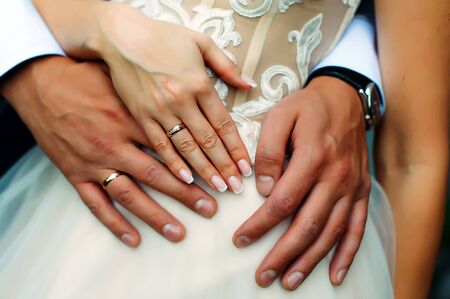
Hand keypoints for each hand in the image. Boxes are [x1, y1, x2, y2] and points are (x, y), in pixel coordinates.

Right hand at [0, 56, 218, 246]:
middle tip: (210, 208)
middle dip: (186, 194)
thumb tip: (183, 106)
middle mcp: (115, 144)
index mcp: (130, 118)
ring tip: (179, 232)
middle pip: (157, 174)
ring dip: (156, 215)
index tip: (215, 176)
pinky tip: (133, 239)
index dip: (196, 163)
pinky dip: (114, 223)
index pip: (170, 146)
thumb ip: (151, 97)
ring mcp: (95, 162)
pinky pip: (96, 203)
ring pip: (130, 195)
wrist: (41, 84)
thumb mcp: (122, 80)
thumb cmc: (84, 78)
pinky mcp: (75, 174)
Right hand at [89, 3, 253, 191]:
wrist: (120, 36)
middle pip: (208, 140)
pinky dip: (173, 163)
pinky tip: (186, 178)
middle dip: (224, 166)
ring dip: (204, 170)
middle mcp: (181, 100)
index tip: (246, 167)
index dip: (236, 148)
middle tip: (236, 186)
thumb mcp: (200, 41)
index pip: (223, 123)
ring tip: (218, 188)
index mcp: (199, 83)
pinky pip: (159, 145)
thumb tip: (250, 84)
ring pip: (186, 147)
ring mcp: (159, 110)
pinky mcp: (139, 116)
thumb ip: (227, 65)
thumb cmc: (162, 37)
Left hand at [232, 76, 370, 288]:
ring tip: (290, 281)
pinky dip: (347, 254)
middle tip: (263, 276)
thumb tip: (262, 189)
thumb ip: (268, 151)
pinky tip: (336, 275)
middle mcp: (335, 177)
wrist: (345, 98)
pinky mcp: (361, 191)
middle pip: (307, 225)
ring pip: (331, 233)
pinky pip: (357, 228)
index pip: (282, 202)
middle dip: (283, 254)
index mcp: (312, 157)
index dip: (260, 225)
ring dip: (310, 261)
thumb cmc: (307, 108)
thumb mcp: (280, 116)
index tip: (241, 240)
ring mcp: (351, 187)